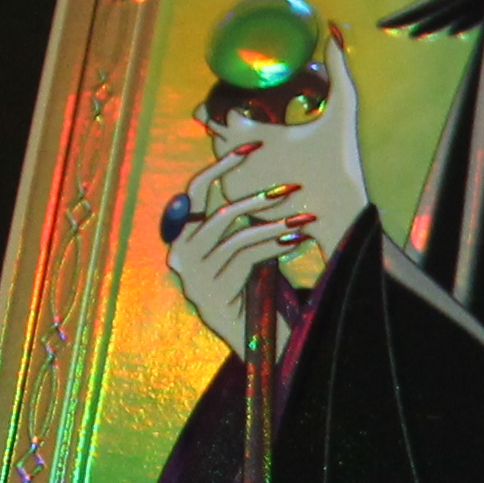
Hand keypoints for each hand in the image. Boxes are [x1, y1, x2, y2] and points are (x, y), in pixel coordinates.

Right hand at [165, 137, 313, 354]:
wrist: (249, 335)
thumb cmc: (249, 284)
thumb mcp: (240, 246)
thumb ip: (238, 221)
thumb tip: (266, 180)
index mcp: (181, 236)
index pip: (194, 192)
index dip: (220, 168)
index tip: (250, 147)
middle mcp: (179, 254)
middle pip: (218, 213)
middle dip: (257, 198)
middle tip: (291, 187)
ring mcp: (193, 276)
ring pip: (237, 237)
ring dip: (274, 224)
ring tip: (303, 217)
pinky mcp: (211, 293)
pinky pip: (247, 259)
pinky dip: (275, 246)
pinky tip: (297, 240)